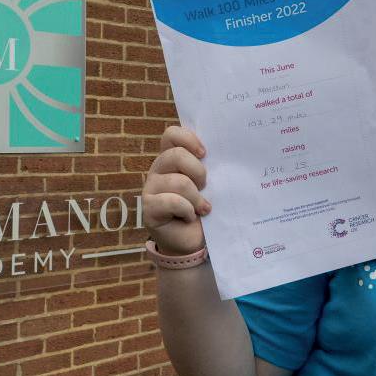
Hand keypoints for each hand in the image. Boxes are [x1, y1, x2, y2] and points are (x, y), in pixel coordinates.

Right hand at [142, 125, 210, 255]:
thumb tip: (226, 153)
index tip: (204, 153)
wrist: (193, 240)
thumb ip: (210, 167)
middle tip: (205, 186)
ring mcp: (151, 188)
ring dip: (196, 198)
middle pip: (176, 155)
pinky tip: (190, 217)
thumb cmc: (203, 208)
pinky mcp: (148, 208)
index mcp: (172, 158)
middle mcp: (158, 170)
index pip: (171, 134)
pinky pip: (172, 202)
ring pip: (178, 182)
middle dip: (198, 171)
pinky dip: (187, 211)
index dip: (188, 139)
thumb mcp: (209, 185)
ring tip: (202, 208)